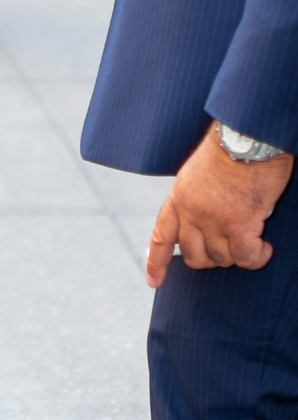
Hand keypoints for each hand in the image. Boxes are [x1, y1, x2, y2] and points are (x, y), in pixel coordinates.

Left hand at [146, 125, 293, 288]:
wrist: (247, 137)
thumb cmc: (229, 149)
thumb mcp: (197, 172)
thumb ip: (194, 198)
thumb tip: (202, 221)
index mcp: (178, 198)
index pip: (162, 237)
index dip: (157, 262)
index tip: (154, 282)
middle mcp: (191, 213)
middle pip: (194, 256)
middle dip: (212, 259)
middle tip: (232, 247)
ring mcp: (214, 221)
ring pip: (222, 259)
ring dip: (238, 255)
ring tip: (254, 240)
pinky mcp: (240, 224)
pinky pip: (245, 257)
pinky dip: (257, 258)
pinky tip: (265, 249)